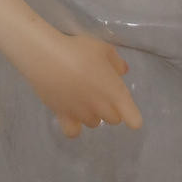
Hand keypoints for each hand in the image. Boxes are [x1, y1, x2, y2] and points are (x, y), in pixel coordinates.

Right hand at [24, 33, 142, 138]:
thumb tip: (122, 71)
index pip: (132, 117)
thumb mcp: (102, 49)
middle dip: (111, 108)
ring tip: (83, 96)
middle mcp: (101, 108)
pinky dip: (74, 126)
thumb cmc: (79, 50)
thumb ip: (116, 62)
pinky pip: (73, 132)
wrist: (48, 58)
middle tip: (101, 90)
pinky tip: (71, 113)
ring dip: (93, 114)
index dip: (133, 118)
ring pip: (94, 123)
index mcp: (114, 92)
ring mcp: (81, 114)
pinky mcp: (63, 117)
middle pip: (113, 119)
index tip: (132, 118)